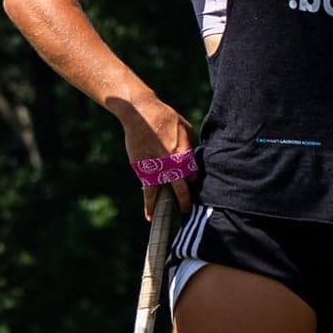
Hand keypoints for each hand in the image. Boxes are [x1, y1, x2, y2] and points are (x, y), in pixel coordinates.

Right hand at [120, 101, 195, 219]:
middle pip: (180, 191)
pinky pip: (146, 186)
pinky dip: (147, 199)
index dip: (192, 180)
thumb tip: (192, 157)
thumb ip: (189, 146)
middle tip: (185, 211)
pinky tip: (148, 211)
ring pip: (157, 193)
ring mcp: (154, 168)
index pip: (192, 176)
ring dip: (157, 207)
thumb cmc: (165, 117)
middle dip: (184, 203)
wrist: (140, 113)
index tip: (190, 184)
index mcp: (184, 156)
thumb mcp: (185, 128)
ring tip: (156, 219)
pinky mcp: (140, 168)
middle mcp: (170, 165)